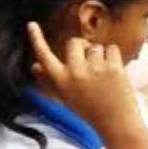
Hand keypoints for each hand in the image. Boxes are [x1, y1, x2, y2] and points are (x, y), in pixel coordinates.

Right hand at [27, 23, 140, 137]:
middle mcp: (74, 73)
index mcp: (60, 80)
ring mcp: (94, 69)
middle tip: (90, 61)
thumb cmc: (89, 110)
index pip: (44, 56)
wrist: (115, 123)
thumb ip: (49, 81)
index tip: (32, 25)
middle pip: (74, 43)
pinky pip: (112, 49)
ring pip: (96, 46)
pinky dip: (114, 57)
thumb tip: (35, 65)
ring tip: (104, 74)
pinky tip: (115, 71)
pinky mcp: (113, 68)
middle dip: (83, 47)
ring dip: (101, 55)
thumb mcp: (65, 98)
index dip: (36, 39)